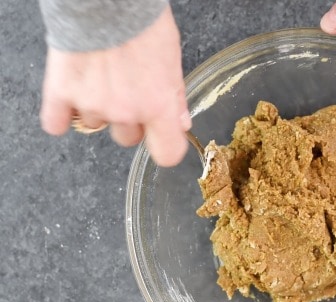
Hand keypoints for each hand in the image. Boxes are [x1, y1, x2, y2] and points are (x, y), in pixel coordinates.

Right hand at [40, 6, 190, 166]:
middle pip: (128, 139)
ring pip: (96, 124)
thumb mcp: (172, 59)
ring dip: (98, 109)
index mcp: (158, 106)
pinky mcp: (61, 93)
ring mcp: (91, 104)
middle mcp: (125, 112)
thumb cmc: (143, 24)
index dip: (166, 146)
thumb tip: (180, 123)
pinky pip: (57, 122)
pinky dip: (62, 115)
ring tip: (101, 77)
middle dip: (130, 121)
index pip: (167, 153)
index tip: (163, 138)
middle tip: (129, 93)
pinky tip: (70, 99)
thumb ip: (175, 96)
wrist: (107, 0)